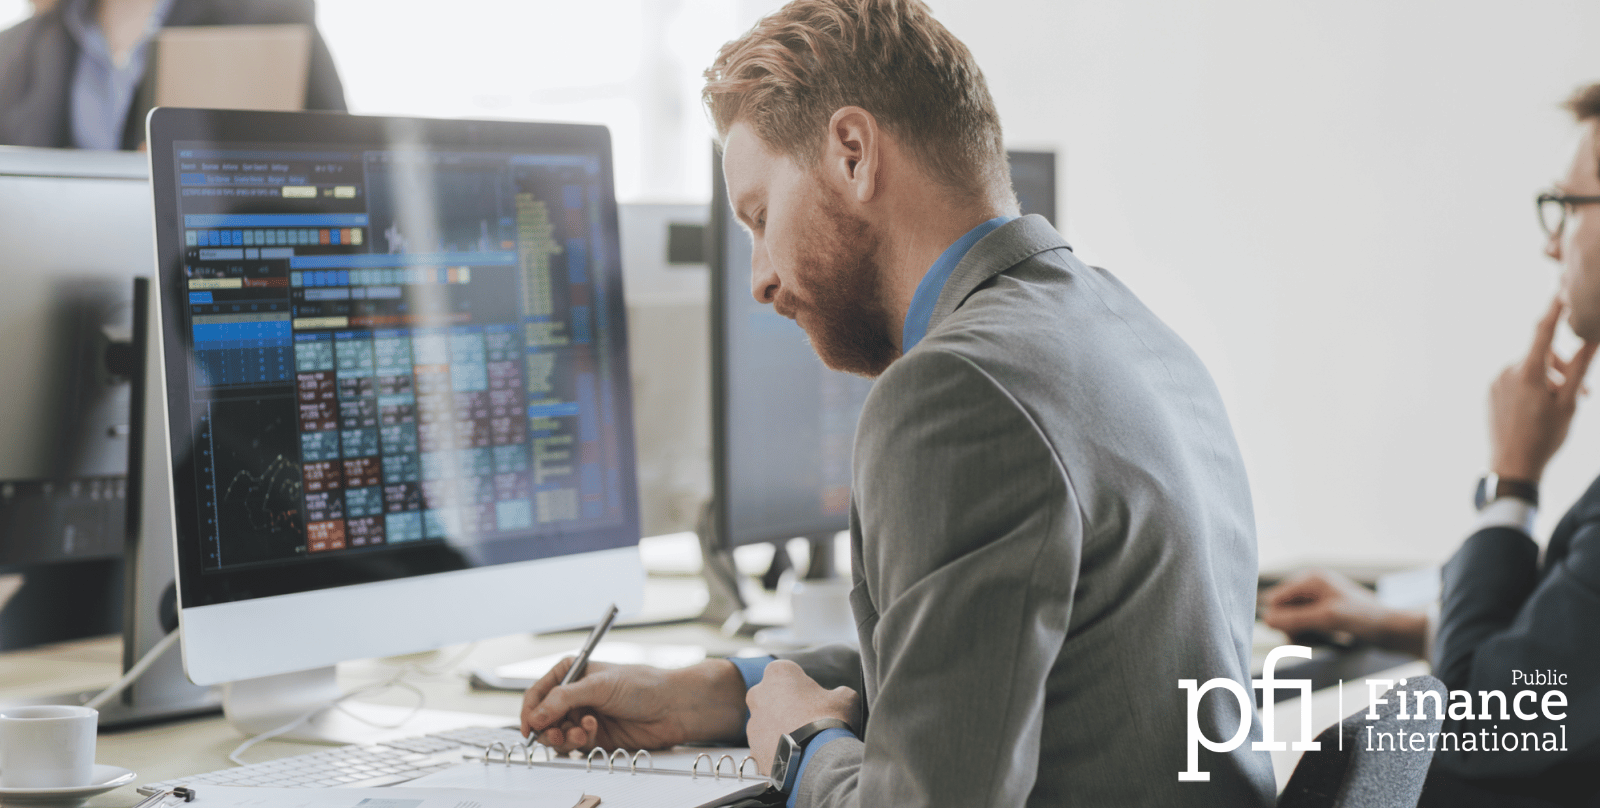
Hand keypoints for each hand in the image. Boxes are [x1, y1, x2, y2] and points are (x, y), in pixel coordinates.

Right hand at [520, 658, 747, 752]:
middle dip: (547, 728)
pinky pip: (573, 746)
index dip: (530, 710)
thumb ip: (563, 700)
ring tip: (580, 733)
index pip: (539, 693)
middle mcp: (575, 696)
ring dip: (564, 737)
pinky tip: (593, 733)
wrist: (671, 707)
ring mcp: (583, 717)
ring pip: (556, 734)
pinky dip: (579, 743)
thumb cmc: (642, 685)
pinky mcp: (594, 736)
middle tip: (558, 733)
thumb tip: (536, 715)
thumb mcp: (598, 686)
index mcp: (572, 673)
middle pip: (543, 718)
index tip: (529, 726)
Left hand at [745, 660, 859, 775]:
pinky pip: (765, 747)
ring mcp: (752, 723)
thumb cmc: (829, 721)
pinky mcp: (753, 749)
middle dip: (786, 706)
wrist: (817, 759)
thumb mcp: (845, 697)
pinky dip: (777, 750)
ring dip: (780, 729)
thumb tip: (839, 697)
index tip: (814, 699)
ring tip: (802, 741)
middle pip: (772, 696)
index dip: (803, 686)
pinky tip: (794, 756)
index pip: (788, 673)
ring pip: (766, 723)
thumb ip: (838, 692)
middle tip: (807, 719)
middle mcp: (758, 694)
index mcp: (778, 673)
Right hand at [1261, 569, 1426, 656]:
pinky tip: (1319, 640)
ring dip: (1298, 633)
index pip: (1276, 598)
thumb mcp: (1327, 619)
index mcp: (1310, 578)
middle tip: (1303, 642)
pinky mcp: (1325, 611)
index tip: (1291, 636)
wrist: (1393, 628)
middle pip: (1283, 608)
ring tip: (1312, 643)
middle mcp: (1312, 585)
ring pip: (1292, 618)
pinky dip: (1308, 634)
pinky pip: (1304, 623)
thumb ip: (1295, 619)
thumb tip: (1266, 620)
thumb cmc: (1364, 619)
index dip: (1278, 618)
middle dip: (1289, 627)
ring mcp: (1319, 598)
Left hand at [1488, 297, 1597, 481]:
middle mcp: (1507, 371)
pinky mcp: (1491, 392)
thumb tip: (1592, 339)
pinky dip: (1533, 388)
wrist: (1512, 466)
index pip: (1543, 331)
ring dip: (1550, 381)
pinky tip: (1540, 411)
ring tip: (1561, 406)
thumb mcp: (1569, 401)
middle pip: (1542, 355)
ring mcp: (1496, 382)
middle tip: (1583, 393)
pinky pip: (1517, 381)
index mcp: (1526, 372)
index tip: (1562, 291)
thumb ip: (1579, 367)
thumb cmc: (1544, 437)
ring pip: (1531, 370)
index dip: (1555, 310)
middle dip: (1563, 369)